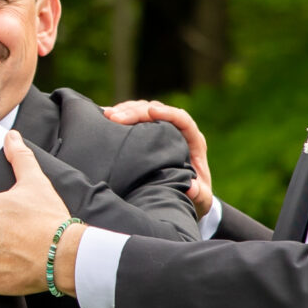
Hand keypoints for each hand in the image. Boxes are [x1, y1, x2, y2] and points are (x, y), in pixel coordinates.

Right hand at [105, 98, 212, 216]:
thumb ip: (199, 194)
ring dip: (126, 110)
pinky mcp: (148, 131)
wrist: (187, 192)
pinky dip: (122, 114)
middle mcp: (177, 129)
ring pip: (144, 109)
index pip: (182, 119)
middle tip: (114, 118)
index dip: (167, 113)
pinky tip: (106, 118)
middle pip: (157, 110)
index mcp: (193, 141)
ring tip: (107, 115)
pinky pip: (135, 116)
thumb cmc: (195, 194)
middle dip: (136, 111)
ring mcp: (162, 128)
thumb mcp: (201, 198)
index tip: (151, 112)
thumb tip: (190, 187)